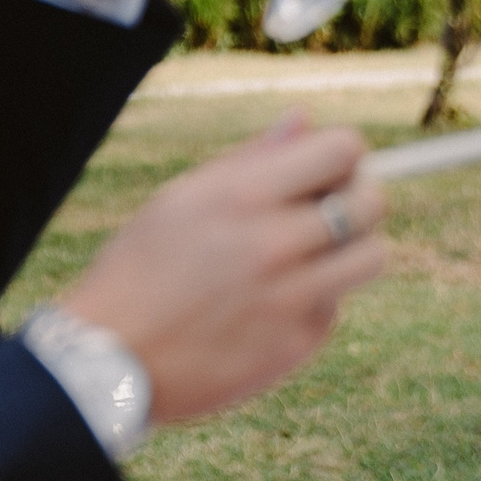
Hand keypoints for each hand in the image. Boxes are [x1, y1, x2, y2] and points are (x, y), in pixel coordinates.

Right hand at [59, 111, 385, 424]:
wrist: (108, 361)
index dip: (342, 156)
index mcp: (242, 196)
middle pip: (371, 202)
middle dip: (359, 199)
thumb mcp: (182, 198)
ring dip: (351, 251)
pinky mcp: (297, 344)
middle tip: (330, 211)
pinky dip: (314, 302)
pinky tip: (270, 307)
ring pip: (372, 257)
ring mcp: (291, 298)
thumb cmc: (141, 268)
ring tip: (310, 257)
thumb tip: (305, 118)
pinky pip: (335, 307)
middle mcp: (273, 244)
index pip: (344, 149)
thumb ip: (252, 159)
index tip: (328, 171)